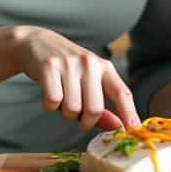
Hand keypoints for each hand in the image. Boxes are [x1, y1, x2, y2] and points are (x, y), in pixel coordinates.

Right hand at [10, 26, 139, 131]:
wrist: (37, 42)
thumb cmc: (67, 67)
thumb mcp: (89, 80)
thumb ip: (103, 105)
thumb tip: (118, 126)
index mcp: (104, 67)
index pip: (122, 92)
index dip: (129, 113)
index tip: (133, 129)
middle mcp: (89, 63)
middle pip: (94, 109)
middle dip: (86, 122)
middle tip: (79, 118)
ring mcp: (69, 64)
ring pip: (72, 109)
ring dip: (65, 113)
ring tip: (63, 99)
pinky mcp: (49, 67)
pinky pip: (53, 102)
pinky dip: (50, 106)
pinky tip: (50, 93)